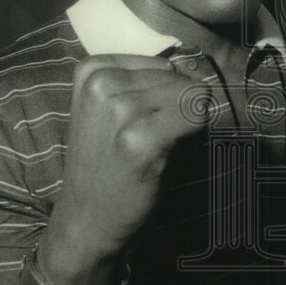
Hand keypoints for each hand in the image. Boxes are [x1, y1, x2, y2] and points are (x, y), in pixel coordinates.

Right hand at [37, 54, 209, 284]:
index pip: (164, 64)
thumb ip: (141, 85)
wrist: (87, 220)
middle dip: (179, 109)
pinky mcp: (139, 139)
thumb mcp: (108, 112)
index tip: (148, 122)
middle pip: (179, 78)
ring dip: (185, 124)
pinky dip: (195, 135)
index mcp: (92, 70)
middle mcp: (102, 83)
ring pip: (191, 94)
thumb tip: (198, 72)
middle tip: (154, 141)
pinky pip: (196, 116)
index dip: (169, 95)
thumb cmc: (105, 167)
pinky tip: (167, 156)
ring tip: (156, 149)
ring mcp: (119, 109)